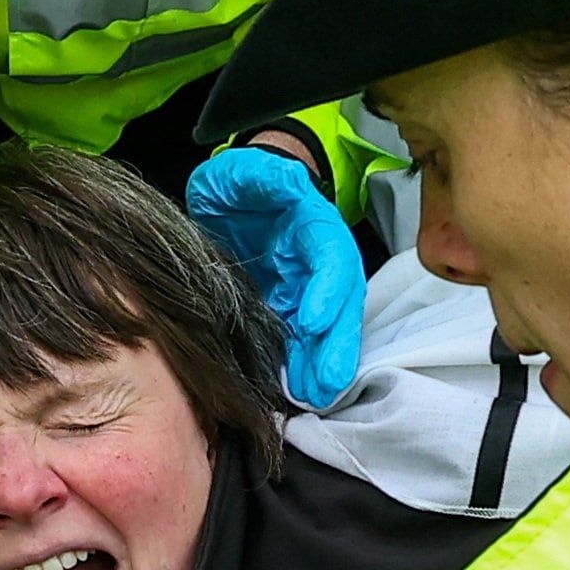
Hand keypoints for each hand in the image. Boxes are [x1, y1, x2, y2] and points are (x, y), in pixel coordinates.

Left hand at [185, 142, 365, 409]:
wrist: (230, 199)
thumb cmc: (237, 183)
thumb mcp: (240, 171)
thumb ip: (263, 176)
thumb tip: (288, 179)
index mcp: (313, 226)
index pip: (330, 258)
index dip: (326, 289)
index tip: (312, 321)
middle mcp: (317, 263)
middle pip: (339, 305)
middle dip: (336, 344)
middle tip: (326, 383)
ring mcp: (304, 289)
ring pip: (324, 330)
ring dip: (322, 366)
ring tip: (314, 398)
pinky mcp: (287, 309)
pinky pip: (299, 341)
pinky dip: (300, 368)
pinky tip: (294, 394)